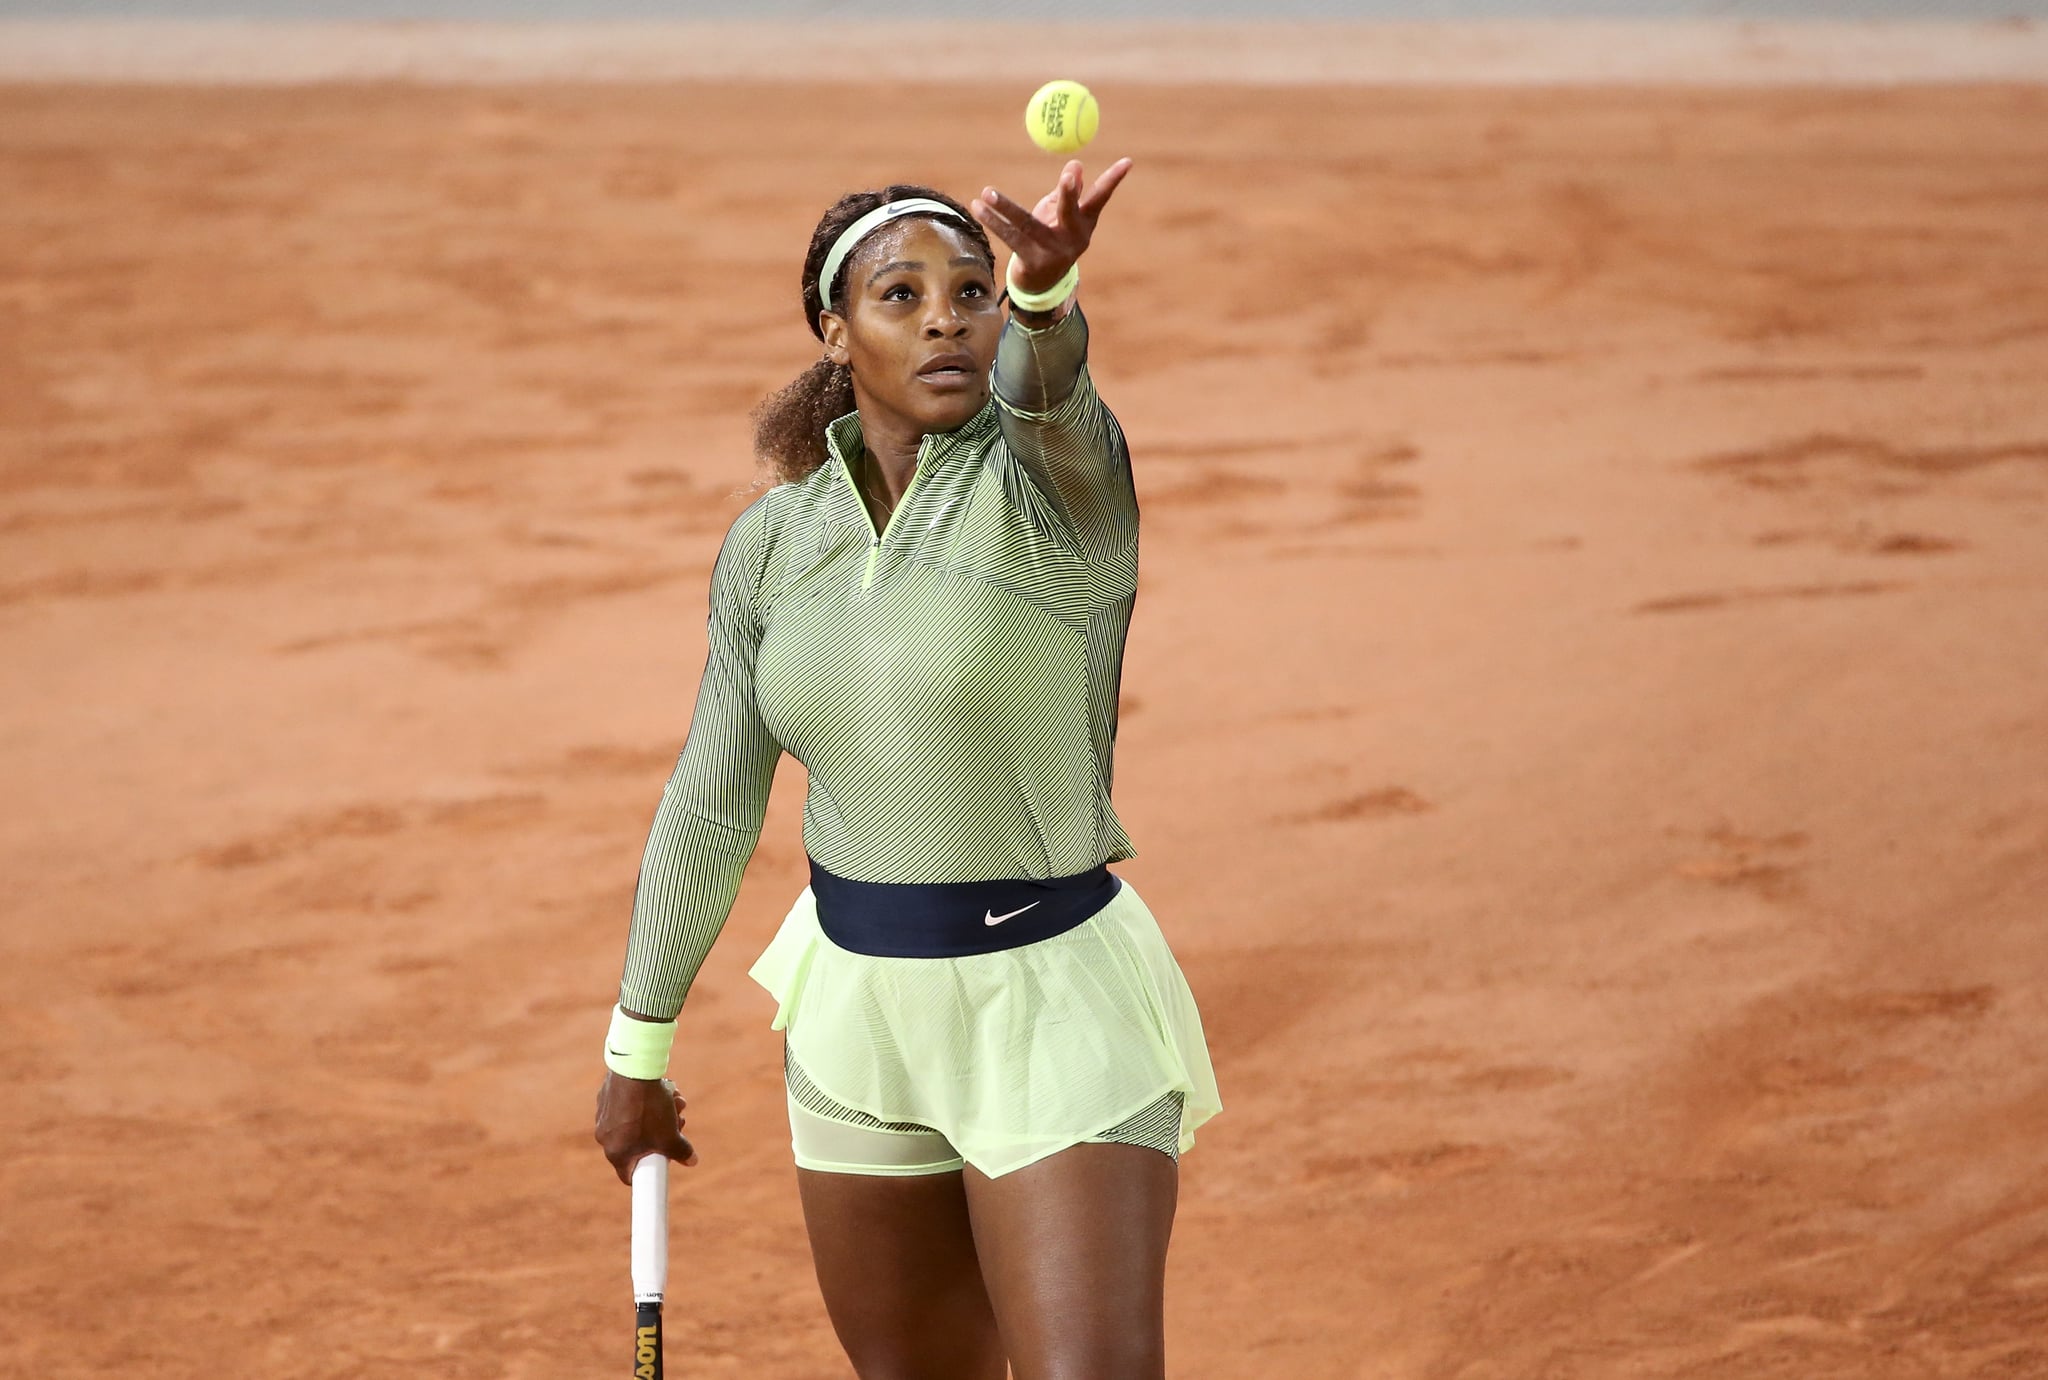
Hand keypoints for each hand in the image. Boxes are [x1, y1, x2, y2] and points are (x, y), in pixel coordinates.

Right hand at [594, 1073, 697, 1184]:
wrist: (634, 1070)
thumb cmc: (649, 1109)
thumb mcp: (669, 1135)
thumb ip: (681, 1152)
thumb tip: (692, 1161)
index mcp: (616, 1153)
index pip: (630, 1175)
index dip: (649, 1171)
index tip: (663, 1160)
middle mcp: (604, 1137)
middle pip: (639, 1145)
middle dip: (662, 1134)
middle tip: (678, 1120)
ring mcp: (604, 1116)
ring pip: (637, 1122)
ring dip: (659, 1114)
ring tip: (674, 1100)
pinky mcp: (606, 1097)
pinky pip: (628, 1105)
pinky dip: (644, 1101)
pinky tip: (660, 1088)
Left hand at [971, 157, 1133, 297]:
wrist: (1043, 286)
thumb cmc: (1053, 240)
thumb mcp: (1063, 218)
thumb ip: (1066, 194)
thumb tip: (1076, 166)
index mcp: (1085, 224)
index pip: (1101, 197)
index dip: (1113, 180)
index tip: (1128, 161)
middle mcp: (1073, 238)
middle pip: (1070, 211)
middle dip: (1070, 192)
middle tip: (1069, 174)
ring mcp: (1053, 252)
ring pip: (1027, 224)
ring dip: (1005, 207)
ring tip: (987, 193)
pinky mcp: (1032, 262)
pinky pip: (1010, 237)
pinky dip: (993, 220)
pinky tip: (978, 206)